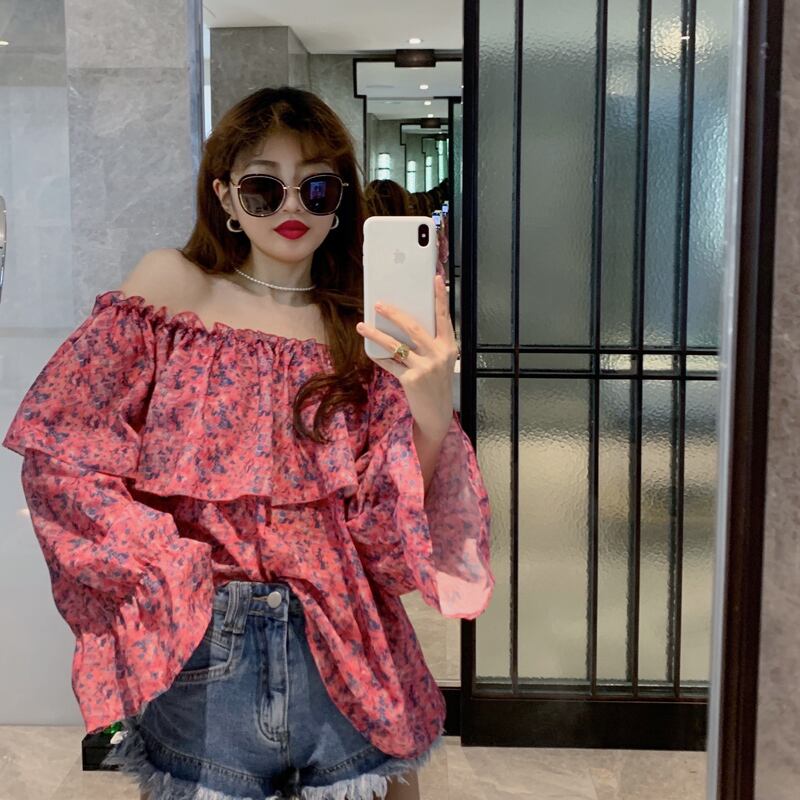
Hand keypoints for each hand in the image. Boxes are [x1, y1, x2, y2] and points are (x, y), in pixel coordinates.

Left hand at [356, 274, 458, 439]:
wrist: (437, 413)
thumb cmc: (437, 383)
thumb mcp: (441, 360)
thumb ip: (430, 343)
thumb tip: (405, 323)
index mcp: (449, 346)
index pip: (444, 316)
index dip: (440, 297)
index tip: (436, 278)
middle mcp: (438, 354)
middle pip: (413, 327)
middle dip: (394, 314)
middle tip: (378, 304)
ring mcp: (425, 367)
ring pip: (396, 344)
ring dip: (376, 334)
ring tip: (362, 325)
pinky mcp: (411, 379)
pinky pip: (390, 363)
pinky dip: (379, 356)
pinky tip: (370, 349)